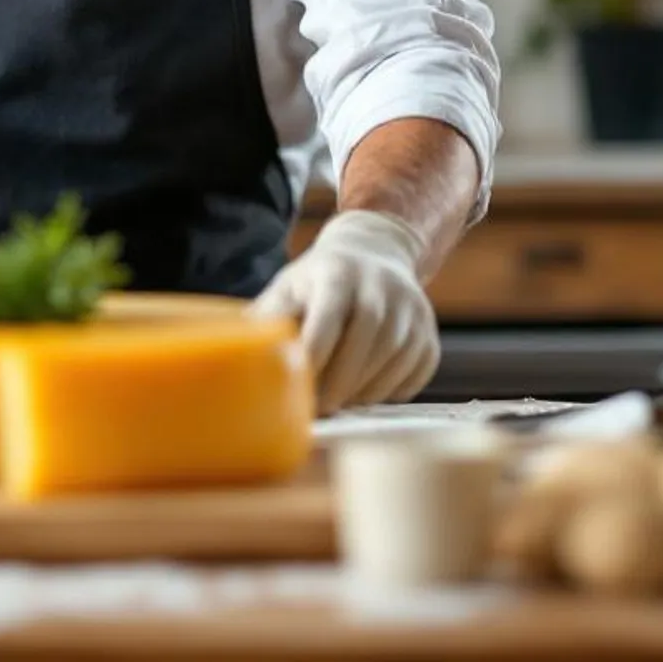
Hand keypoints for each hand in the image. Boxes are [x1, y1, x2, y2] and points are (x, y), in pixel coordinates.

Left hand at [250, 210, 437, 414]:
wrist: (374, 253)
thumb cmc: (317, 282)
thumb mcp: (288, 288)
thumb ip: (267, 319)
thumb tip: (233, 356)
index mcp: (337, 272)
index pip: (330, 315)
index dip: (315, 353)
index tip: (297, 384)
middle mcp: (380, 284)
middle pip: (366, 337)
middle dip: (341, 379)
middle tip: (320, 408)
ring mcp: (412, 306)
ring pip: (393, 357)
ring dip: (364, 389)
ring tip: (341, 403)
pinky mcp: (429, 331)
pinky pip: (415, 371)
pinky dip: (390, 391)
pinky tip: (366, 392)